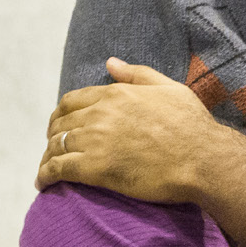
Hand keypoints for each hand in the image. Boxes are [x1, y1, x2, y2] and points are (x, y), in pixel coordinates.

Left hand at [37, 58, 239, 202]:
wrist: (203, 159)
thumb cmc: (192, 125)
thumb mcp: (167, 88)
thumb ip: (135, 74)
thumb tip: (110, 62)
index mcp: (115, 94)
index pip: (72, 101)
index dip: (62, 115)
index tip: (61, 126)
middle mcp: (100, 114)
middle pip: (60, 123)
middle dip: (52, 136)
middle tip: (53, 149)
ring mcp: (96, 140)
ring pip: (56, 145)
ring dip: (47, 157)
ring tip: (47, 169)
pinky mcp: (95, 168)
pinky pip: (58, 169)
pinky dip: (45, 175)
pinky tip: (42, 183)